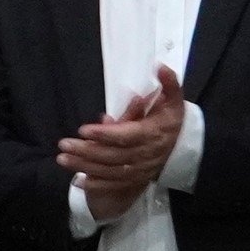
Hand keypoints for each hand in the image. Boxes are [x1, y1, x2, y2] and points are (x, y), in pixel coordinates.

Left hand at [58, 69, 185, 214]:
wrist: (186, 147)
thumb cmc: (174, 119)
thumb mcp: (175, 98)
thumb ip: (169, 82)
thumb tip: (159, 66)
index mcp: (151, 134)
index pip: (125, 136)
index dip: (104, 134)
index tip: (83, 129)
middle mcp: (144, 154)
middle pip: (112, 155)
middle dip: (86, 150)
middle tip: (63, 144)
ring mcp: (140, 169)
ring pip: (110, 170)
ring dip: (85, 166)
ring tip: (62, 159)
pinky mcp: (136, 179)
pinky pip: (115, 184)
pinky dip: (97, 184)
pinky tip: (78, 181)